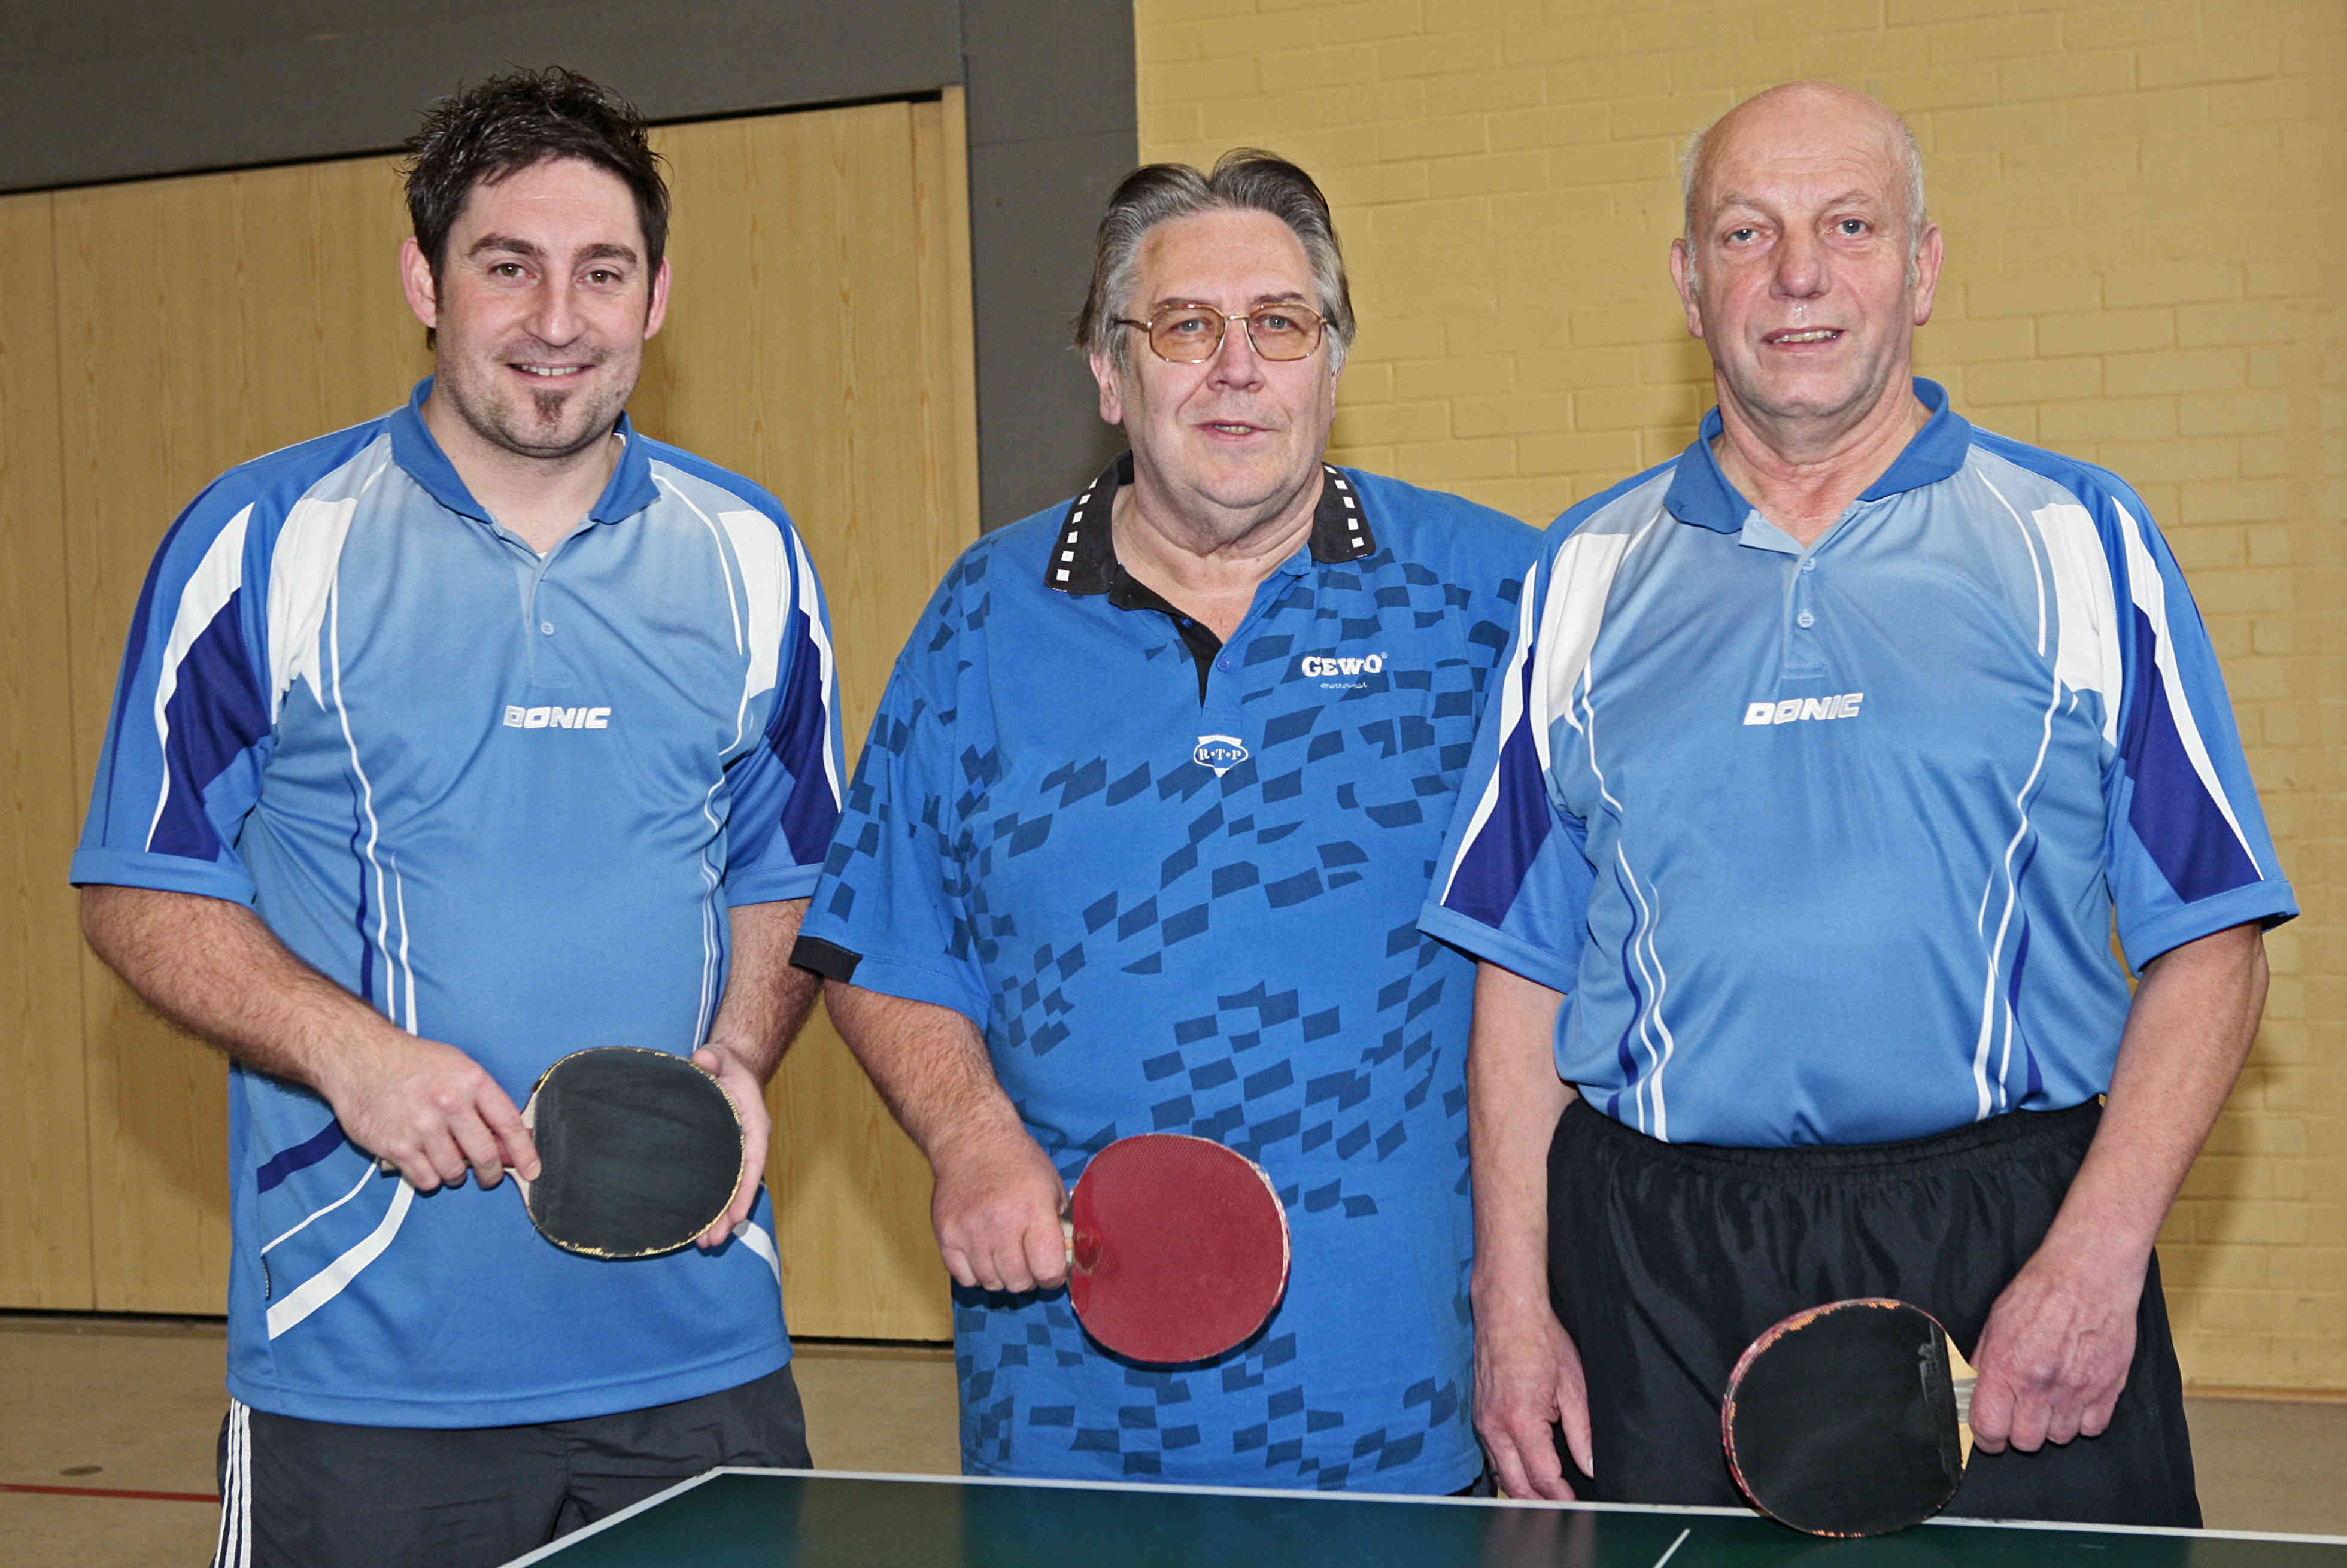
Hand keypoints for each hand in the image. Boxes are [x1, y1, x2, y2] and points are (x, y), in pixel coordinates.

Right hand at [325, 1034, 536, 1192]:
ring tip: (446, 1159)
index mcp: (470, 1081)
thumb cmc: (412, 1062)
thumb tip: (509, 1144)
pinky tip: (424, 1162)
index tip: (532, 1170)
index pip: (508, 1123)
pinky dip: (429, 1178)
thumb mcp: (457, 1068)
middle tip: (489, 1177)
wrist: (359, 1056)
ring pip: (454, 1172)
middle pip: (485, 1155)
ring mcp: (422, 1127)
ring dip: (455, 1174)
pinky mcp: (396, 1146)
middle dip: (491, 1174)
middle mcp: (449, 1104)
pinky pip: (426, 1180)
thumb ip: (483, 1104)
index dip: (524, 1152)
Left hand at [692, 1041, 770, 1247]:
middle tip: (711, 1242)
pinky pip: (720, 1184)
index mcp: (754, 1125)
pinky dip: (712, 1204)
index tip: (736, 1217)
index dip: (746, 1191)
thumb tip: (702, 1060)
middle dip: (728, 1216)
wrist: (728, 1066)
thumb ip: (712, 1058)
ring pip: (731, 1190)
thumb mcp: (720, 1057)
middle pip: (741, 1186)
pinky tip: (697, 1223)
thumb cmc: (726, 1064)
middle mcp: (748, 1144)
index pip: (753, 1162)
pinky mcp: (721, 1156)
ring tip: (703, 1244)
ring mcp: (735, 1152)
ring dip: (720, 1217)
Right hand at [928, 1123, 1067, 1293]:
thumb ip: (1060, 1225)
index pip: (1047, 1269)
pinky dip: (976, 1273)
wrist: (971, 1141)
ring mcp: (969, 1231)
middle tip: (1027, 1261)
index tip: (1051, 1269)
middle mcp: (1001, 1223)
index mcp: (1033, 1210)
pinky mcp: (946, 1235)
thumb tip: (1068, 1261)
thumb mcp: (1052, 1186)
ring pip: (990, 1283)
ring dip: (1001, 1276)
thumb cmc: (1018, 1163)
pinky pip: (964, 1278)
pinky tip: (983, 1253)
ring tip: (1004, 1253)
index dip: (1053, 1276)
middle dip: (1028, 1277)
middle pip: (1018, 1282)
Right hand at [1474, 1292, 1593, 1499]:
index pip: (1543, 1477)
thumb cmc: (1541, 1341)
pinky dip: (1511, 1470)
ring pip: (1501, 1474)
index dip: (1563, 1497)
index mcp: (1521, 1420)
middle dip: (1541, 1503)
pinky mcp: (1478, 1416)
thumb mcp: (1573, 1386)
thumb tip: (1589, 1466)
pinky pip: (1494, 1455)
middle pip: (1516, 1486)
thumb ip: (1582, 1432)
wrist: (1507, 1312)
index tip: (1578, 1506)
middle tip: (1565, 1510)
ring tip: (1549, 1497)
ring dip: (1524, 1490)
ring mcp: (1482, 1422)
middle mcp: (1495, 1426)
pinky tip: (1528, 1472)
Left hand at [1967, 1242, 2144, 1452]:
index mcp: (2006, 1366)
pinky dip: (2083, 1420)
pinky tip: (2075, 1398)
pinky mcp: (2108, 1389)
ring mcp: (2077, 1390)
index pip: (1989, 1427)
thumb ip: (1986, 1361)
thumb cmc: (2041, 1290)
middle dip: (2019, 1432)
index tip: (1990, 1435)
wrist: (2089, 1274)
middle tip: (2021, 1412)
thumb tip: (1976, 1388)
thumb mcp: (1996, 1321)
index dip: (1987, 1438)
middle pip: (2026, 1441)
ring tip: (2050, 1399)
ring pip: (2059, 1438)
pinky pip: (2092, 1428)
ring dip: (2051, 1425)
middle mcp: (2040, 1384)